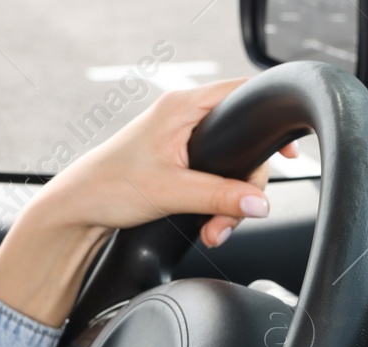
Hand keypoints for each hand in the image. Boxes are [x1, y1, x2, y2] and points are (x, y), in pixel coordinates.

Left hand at [0, 78, 295, 325]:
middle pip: (243, 145)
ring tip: (214, 229)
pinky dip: (217, 205)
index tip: (288, 151)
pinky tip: (209, 224)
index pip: (242, 96)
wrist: (78, 209)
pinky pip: (216, 180)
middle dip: (243, 190)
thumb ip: (221, 196)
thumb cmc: (110, 187)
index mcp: (182, 107)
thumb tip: (261, 203)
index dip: (270, 122)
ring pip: (231, 169)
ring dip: (229, 204)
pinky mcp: (180, 161)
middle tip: (231, 219)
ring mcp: (183, 139)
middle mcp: (184, 117)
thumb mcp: (172, 192)